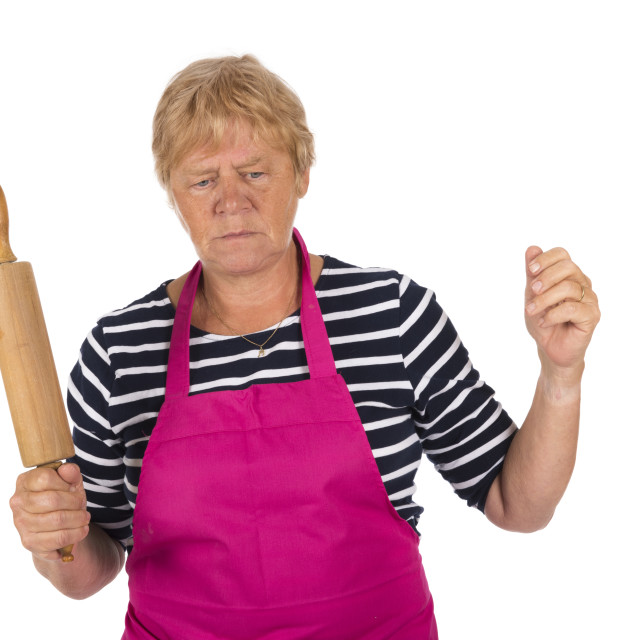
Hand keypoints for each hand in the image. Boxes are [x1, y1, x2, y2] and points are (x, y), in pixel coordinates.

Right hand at [9, 463, 90, 561]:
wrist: (56, 527)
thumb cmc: (62, 499)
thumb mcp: (70, 482)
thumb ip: (71, 473)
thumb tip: (68, 468)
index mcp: (25, 481)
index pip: (45, 478)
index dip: (65, 484)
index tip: (73, 489)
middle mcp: (18, 502)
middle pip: (52, 500)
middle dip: (75, 502)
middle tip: (82, 504)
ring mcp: (21, 523)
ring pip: (57, 520)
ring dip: (78, 519)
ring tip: (85, 517)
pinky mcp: (29, 541)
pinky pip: (58, 538)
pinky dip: (76, 533)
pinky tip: (82, 529)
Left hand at [524, 246, 599, 379]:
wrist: (550, 349)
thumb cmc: (543, 321)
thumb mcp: (533, 295)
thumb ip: (533, 273)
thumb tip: (532, 248)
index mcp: (569, 276)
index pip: (562, 255)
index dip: (546, 259)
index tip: (530, 270)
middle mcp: (582, 284)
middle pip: (568, 267)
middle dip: (546, 277)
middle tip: (532, 291)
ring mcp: (590, 300)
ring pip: (568, 288)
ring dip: (544, 299)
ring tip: (531, 311)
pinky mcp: (592, 316)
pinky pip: (572, 308)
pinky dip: (553, 315)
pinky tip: (544, 322)